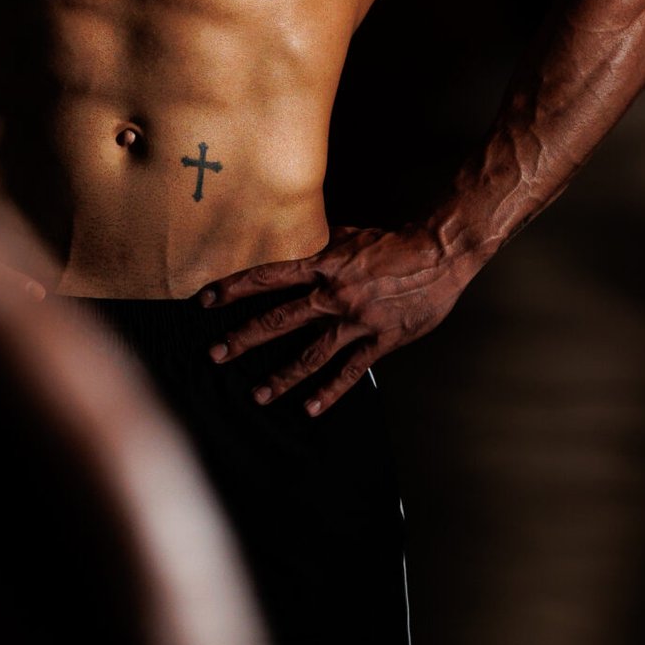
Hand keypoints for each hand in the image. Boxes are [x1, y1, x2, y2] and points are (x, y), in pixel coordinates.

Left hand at [198, 223, 469, 413]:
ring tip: (257, 395)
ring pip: (311, 354)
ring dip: (281, 376)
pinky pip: (350, 370)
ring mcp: (357, 320)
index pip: (267, 277)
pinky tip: (309, 408)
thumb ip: (317, 246)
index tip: (204, 301)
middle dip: (244, 339)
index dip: (233, 288)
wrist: (440, 252)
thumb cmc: (393, 242)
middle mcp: (333, 294)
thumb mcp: (348, 236)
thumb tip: (290, 242)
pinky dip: (329, 391)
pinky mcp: (381, 339)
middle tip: (215, 355)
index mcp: (322, 265)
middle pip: (279, 320)